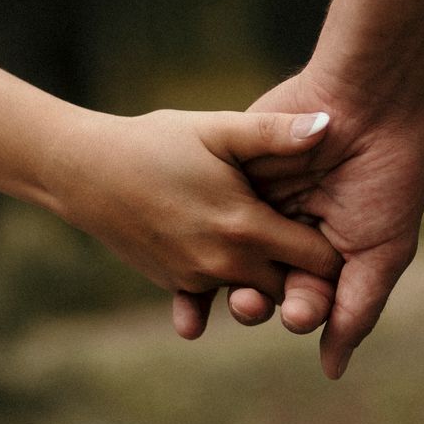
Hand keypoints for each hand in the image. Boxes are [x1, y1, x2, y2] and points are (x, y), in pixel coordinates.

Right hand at [50, 108, 342, 299]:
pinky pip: (216, 298)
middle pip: (290, 288)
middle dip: (304, 276)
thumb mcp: (216, 129)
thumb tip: (330, 125)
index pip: (317, 261)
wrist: (84, 172)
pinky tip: (230, 261)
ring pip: (254, 297)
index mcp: (247, 229)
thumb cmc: (154, 143)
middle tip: (313, 245)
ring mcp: (198, 280)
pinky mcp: (176, 284)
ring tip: (273, 250)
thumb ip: (274, 131)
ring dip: (266, 281)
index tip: (339, 229)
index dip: (333, 250)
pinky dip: (227, 286)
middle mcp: (226, 266)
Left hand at [173, 67, 423, 378]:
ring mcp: (260, 206)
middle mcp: (292, 236)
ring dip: (223, 283)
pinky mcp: (233, 176)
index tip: (299, 312)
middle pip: (263, 286)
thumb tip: (330, 371)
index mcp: (330, 257)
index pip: (306, 300)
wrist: (367, 102)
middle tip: (250, 302)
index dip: (300, 310)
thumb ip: (355, 312)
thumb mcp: (381, 251)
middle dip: (256, 301)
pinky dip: (195, 245)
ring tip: (229, 288)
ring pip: (230, 258)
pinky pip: (207, 216)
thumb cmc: (387, 180)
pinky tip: (186, 269)